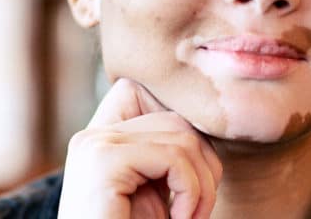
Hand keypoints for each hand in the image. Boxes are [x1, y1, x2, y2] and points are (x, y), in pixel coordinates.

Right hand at [57, 78, 221, 218]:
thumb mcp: (159, 193)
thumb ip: (173, 157)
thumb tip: (216, 122)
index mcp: (104, 139)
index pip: (159, 103)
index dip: (190, 134)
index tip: (193, 181)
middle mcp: (94, 135)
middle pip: (180, 121)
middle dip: (205, 167)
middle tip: (197, 212)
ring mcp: (96, 144)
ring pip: (184, 137)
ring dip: (201, 186)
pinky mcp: (102, 160)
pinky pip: (175, 157)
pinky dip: (190, 193)